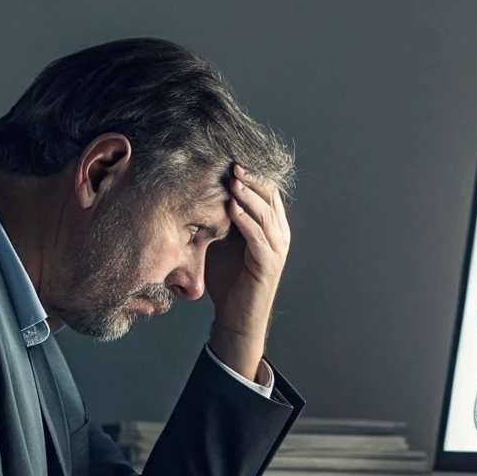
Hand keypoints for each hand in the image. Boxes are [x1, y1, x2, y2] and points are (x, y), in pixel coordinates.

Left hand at [205, 164, 289, 381]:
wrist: (236, 316)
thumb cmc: (228, 279)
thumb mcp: (222, 241)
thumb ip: (219, 219)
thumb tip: (197, 193)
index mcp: (271, 226)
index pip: (266, 191)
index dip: (251, 174)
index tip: (230, 159)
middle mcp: (279, 234)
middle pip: (269, 196)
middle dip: (251, 178)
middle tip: (232, 163)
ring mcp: (277, 248)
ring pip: (265, 212)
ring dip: (248, 194)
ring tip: (232, 179)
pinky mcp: (269, 262)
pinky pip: (258, 235)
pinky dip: (245, 219)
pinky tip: (232, 208)